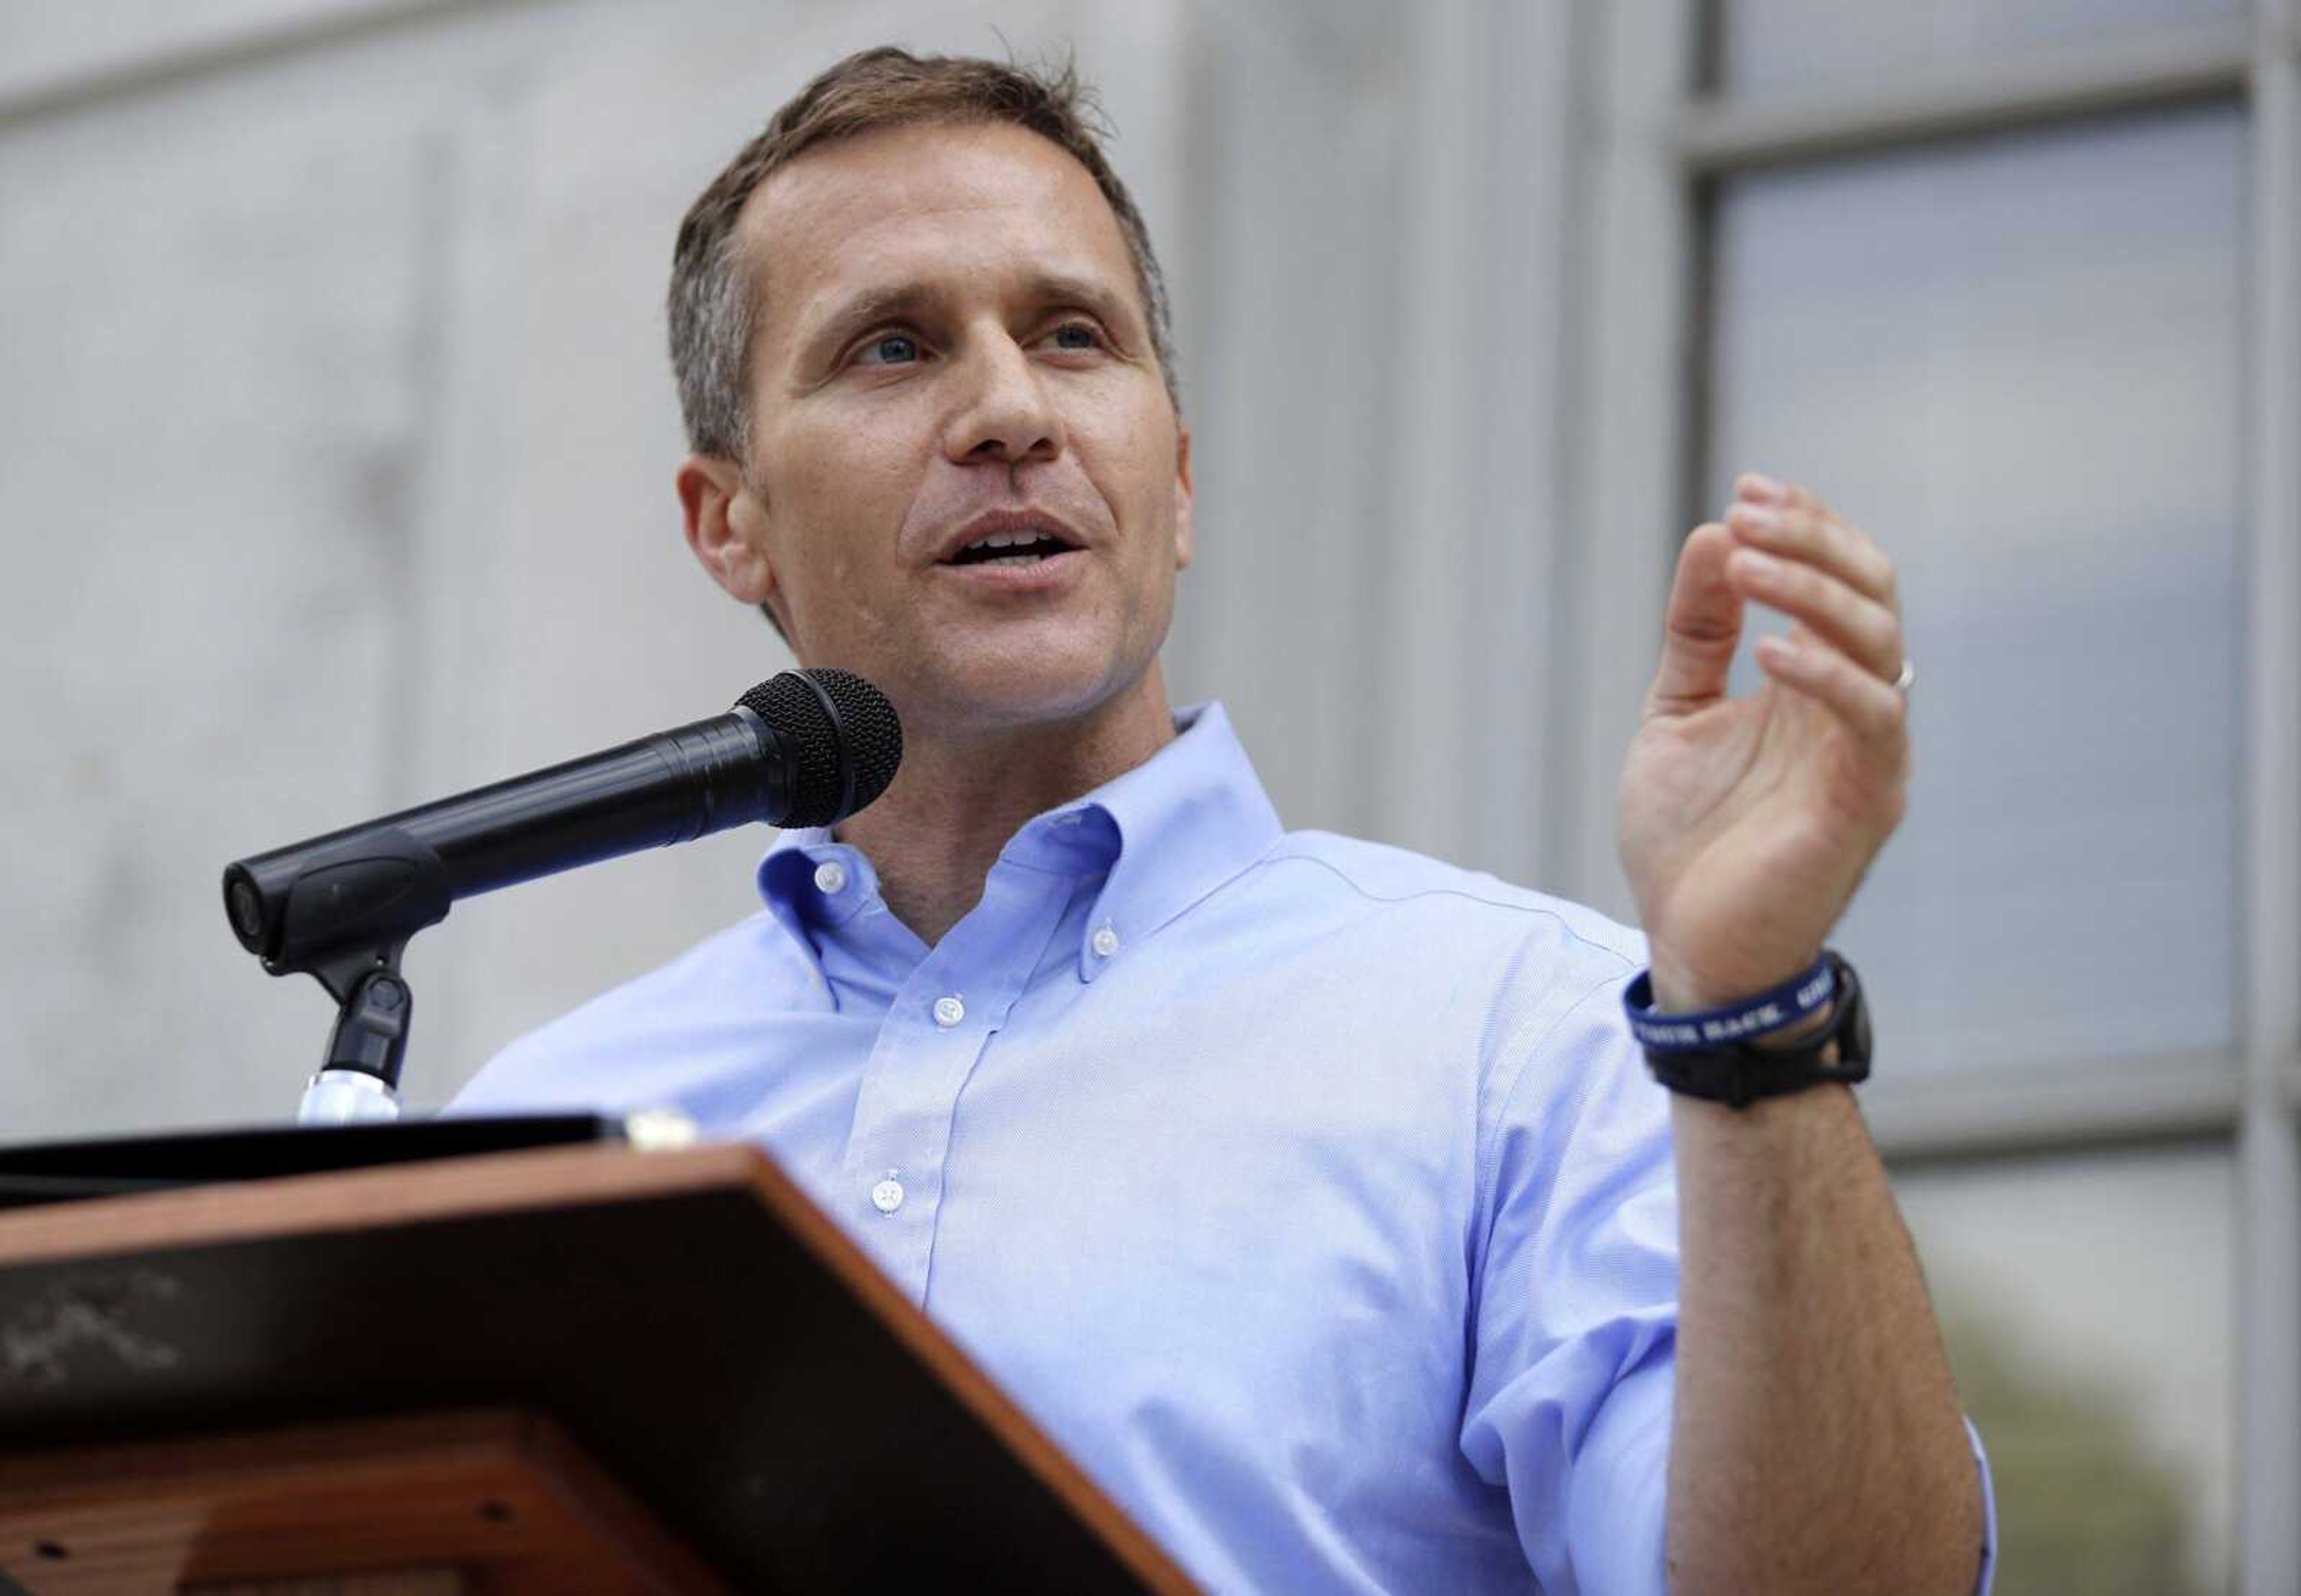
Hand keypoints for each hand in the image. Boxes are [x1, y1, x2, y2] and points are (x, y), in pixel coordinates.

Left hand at [1617, 474, 1909, 1010]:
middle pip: (1871, 592)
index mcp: (1814, 684)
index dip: (1806, 526)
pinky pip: (1872, 719)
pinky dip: (1827, 674)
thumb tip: (1713, 535)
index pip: (1838, 579)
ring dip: (1814, 590)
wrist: (1691, 946)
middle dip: (1814, 539)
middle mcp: (1852, 709)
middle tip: (1748, 509)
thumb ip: (1697, 633)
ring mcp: (1866, 753)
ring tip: (1746, 560)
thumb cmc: (1690, 841)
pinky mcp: (1864, 801)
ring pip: (1880, 640)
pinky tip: (1769, 649)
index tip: (1747, 488)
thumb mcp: (1677, 714)